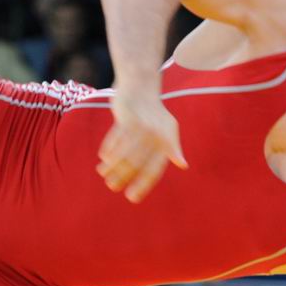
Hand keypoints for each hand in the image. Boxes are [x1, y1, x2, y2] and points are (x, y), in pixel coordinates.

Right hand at [97, 85, 187, 202]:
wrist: (141, 87)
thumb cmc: (156, 113)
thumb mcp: (169, 128)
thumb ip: (173, 147)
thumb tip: (183, 165)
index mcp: (166, 140)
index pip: (154, 169)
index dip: (143, 185)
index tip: (132, 198)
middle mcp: (155, 135)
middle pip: (136, 162)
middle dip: (123, 177)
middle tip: (112, 187)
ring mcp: (140, 126)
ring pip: (124, 152)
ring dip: (112, 166)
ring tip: (104, 174)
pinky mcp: (127, 117)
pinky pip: (115, 138)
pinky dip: (108, 150)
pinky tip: (103, 159)